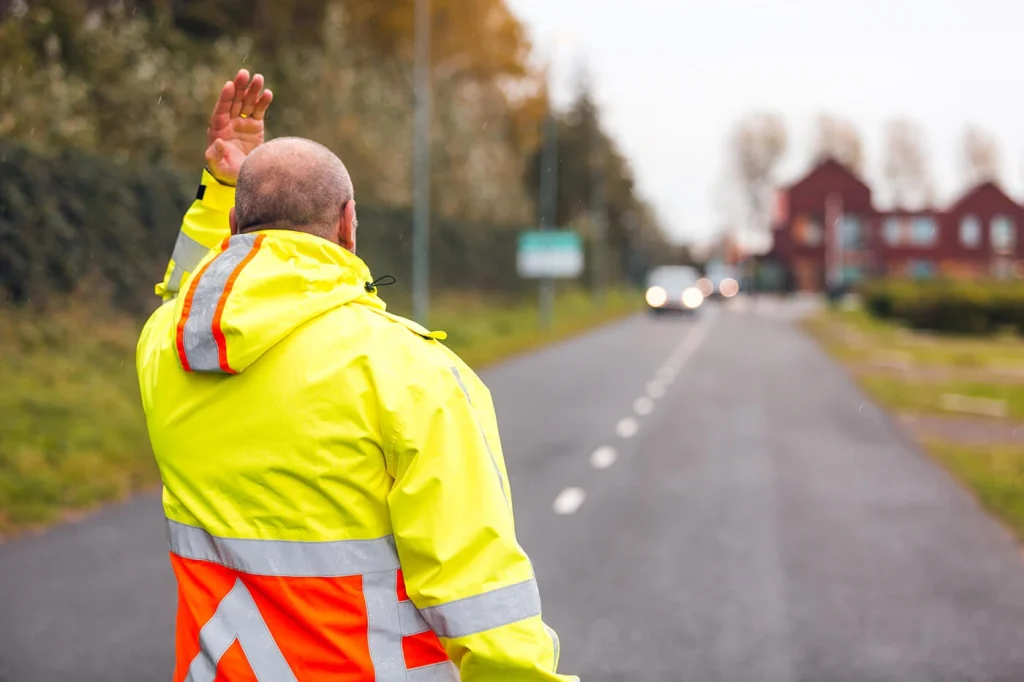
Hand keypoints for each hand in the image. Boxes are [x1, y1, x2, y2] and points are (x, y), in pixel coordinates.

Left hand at [204, 69, 272, 185]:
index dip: (225, 98)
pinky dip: (263, 102)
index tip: (229, 85)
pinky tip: (267, 93)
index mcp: (218, 129)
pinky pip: (258, 110)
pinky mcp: (255, 126)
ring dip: (252, 90)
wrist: (243, 176)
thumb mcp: (219, 167)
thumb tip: (216, 140)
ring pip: (247, 102)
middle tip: (244, 74)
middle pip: (234, 101)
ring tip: (259, 78)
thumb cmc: (227, 173)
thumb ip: (215, 155)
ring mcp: (242, 123)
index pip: (221, 109)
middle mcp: (229, 122)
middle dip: (239, 87)